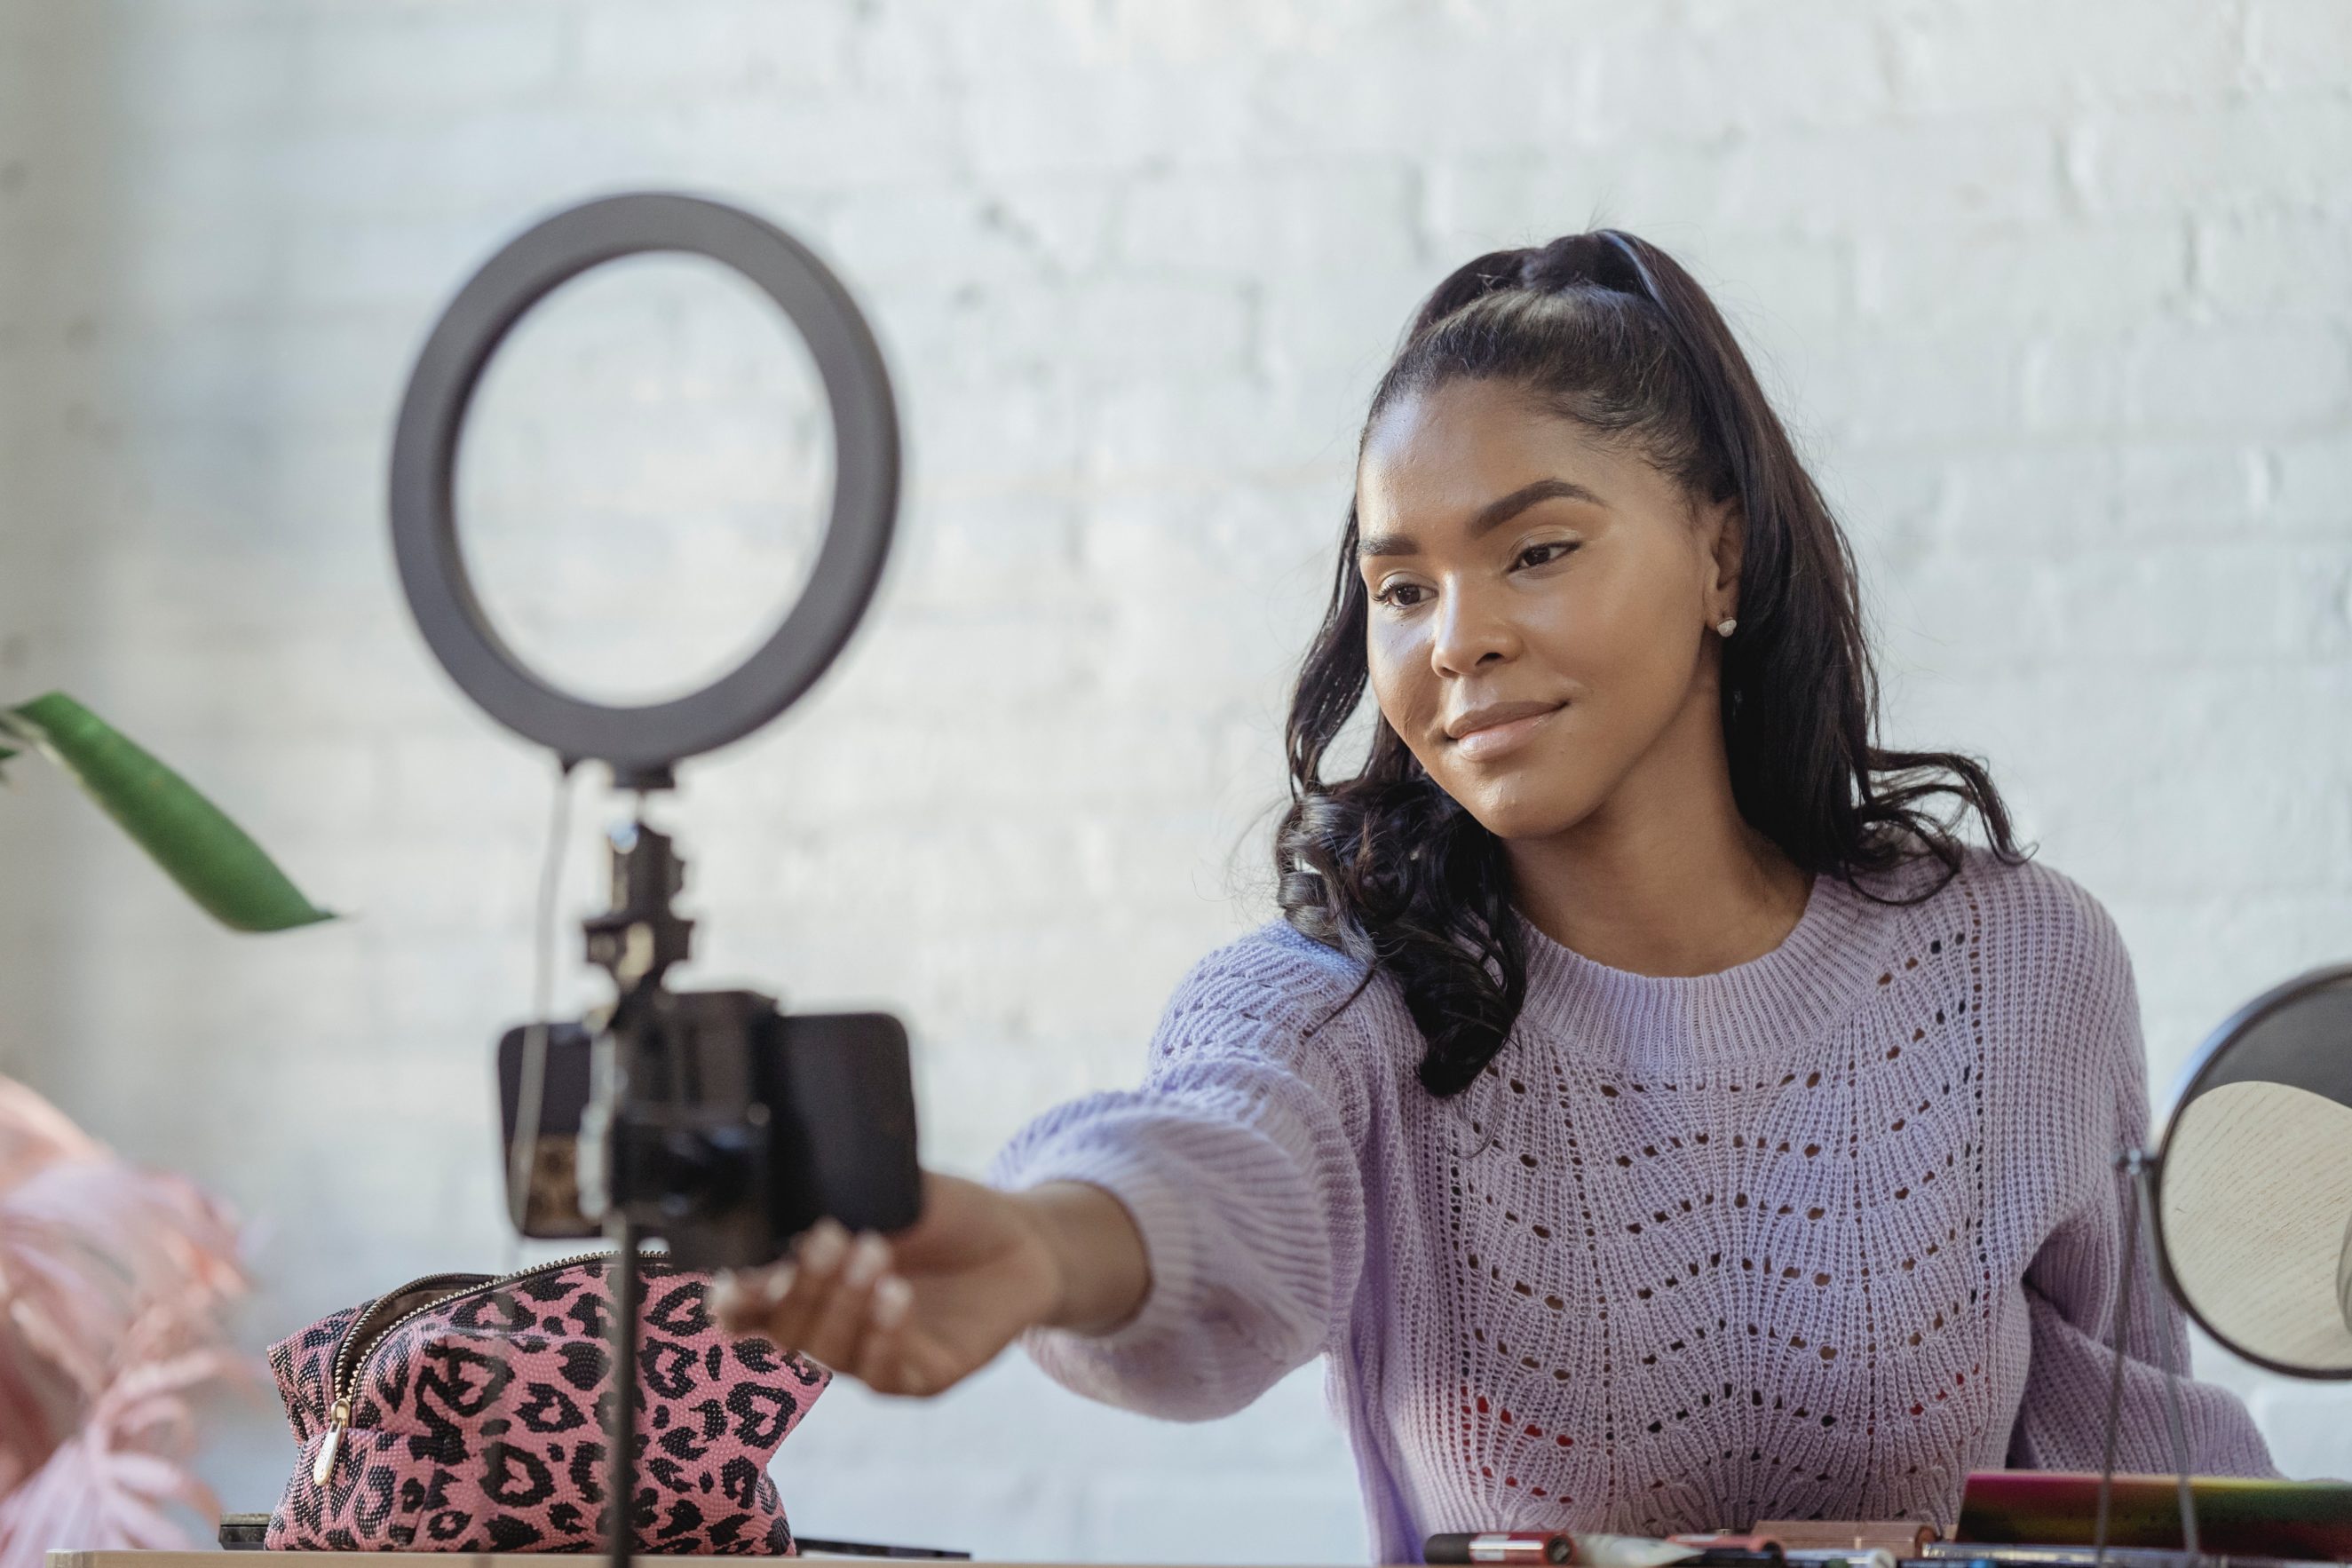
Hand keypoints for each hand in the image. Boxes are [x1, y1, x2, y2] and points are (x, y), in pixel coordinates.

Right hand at [708, 1170, 1145, 1396]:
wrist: (1024, 1236)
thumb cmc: (946, 1214)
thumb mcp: (892, 1191)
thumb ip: (839, 1196)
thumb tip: (786, 1190)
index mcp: (810, 1286)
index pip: (749, 1309)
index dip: (733, 1302)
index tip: (736, 1278)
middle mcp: (833, 1329)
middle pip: (784, 1333)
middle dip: (797, 1288)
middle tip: (825, 1237)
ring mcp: (876, 1357)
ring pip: (832, 1354)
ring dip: (844, 1305)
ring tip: (874, 1251)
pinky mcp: (924, 1377)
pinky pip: (888, 1374)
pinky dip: (886, 1335)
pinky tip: (896, 1295)